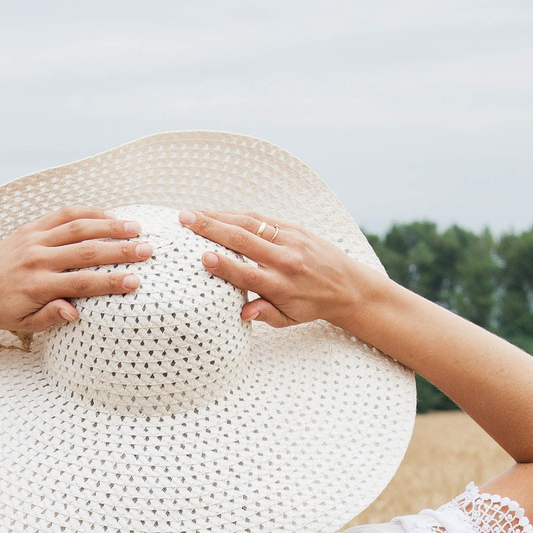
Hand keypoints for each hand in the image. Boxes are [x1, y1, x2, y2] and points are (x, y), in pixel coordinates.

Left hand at [0, 207, 153, 336]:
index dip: (111, 282)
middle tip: (147, 250)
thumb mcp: (25, 324)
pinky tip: (108, 214)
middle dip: (119, 250)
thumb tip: (75, 312)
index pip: (82, 283)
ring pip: (77, 227)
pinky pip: (62, 215)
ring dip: (109, 225)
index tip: (135, 282)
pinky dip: (86, 212)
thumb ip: (51, 317)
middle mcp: (38, 259)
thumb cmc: (1, 310)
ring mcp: (34, 240)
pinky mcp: (30, 228)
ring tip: (136, 227)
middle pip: (86, 251)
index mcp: (39, 286)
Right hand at [181, 209, 382, 329]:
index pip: (249, 275)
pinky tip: (216, 213)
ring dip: (218, 216)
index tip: (203, 257)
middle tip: (185, 220)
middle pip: (244, 241)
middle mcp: (285, 261)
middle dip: (212, 228)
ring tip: (192, 213)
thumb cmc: (311, 305)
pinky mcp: (293, 228)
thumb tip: (244, 313)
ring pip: (249, 224)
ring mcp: (290, 240)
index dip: (225, 267)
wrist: (347, 285)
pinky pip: (261, 219)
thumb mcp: (290, 319)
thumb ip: (266, 315)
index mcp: (282, 286)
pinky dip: (236, 215)